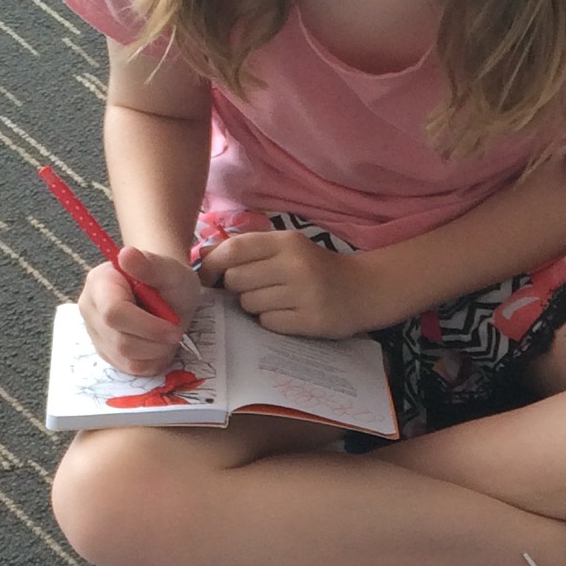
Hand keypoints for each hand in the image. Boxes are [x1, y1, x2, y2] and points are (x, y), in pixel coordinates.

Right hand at [80, 247, 197, 374]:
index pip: (114, 313)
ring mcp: (94, 331)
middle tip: (175, 332)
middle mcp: (89, 308)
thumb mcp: (169, 270)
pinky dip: (150, 362)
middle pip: (120, 341)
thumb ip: (150, 264)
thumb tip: (126, 254)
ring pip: (124, 358)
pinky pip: (127, 368)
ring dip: (155, 353)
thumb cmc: (167, 279)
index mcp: (99, 282)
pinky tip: (157, 345)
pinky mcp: (104, 350)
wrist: (164, 291)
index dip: (147, 327)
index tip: (174, 329)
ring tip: (166, 336)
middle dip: (155, 342)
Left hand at [203, 231, 358, 335]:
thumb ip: (247, 249)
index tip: (207, 276)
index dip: (212, 264)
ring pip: (249, 303)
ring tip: (275, 301)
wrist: (363, 289)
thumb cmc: (315, 268)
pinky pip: (268, 323)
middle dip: (236, 288)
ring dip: (253, 306)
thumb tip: (201, 254)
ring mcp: (304, 294)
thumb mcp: (286, 249)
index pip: (234, 250)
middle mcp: (295, 265)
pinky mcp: (311, 320)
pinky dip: (270, 321)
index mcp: (286, 242)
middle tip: (252, 289)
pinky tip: (287, 314)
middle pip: (236, 280)